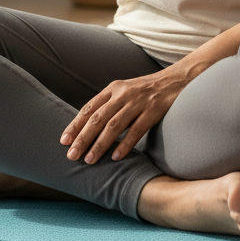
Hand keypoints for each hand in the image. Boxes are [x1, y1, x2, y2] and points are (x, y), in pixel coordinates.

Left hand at [60, 69, 185, 163]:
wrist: (175, 80)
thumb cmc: (146, 90)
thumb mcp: (124, 91)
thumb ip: (108, 105)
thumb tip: (88, 128)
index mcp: (113, 89)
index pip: (89, 108)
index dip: (75, 125)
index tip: (64, 141)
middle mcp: (123, 94)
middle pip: (98, 118)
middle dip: (83, 138)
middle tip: (72, 155)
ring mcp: (138, 102)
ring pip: (114, 125)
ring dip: (100, 144)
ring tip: (90, 160)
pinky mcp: (153, 110)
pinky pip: (136, 130)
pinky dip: (125, 144)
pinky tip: (116, 157)